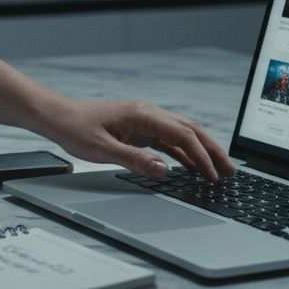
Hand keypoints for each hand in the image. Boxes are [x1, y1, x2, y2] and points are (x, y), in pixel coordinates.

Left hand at [37, 98, 236, 180]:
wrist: (57, 117)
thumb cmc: (75, 129)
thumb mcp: (103, 149)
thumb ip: (135, 160)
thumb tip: (165, 171)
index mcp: (143, 114)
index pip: (184, 134)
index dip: (202, 155)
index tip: (214, 174)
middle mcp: (149, 114)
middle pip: (191, 131)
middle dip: (213, 151)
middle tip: (231, 172)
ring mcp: (145, 121)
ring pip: (183, 135)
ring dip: (201, 152)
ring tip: (218, 172)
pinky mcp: (139, 130)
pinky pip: (169, 141)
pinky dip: (184, 154)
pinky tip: (192, 168)